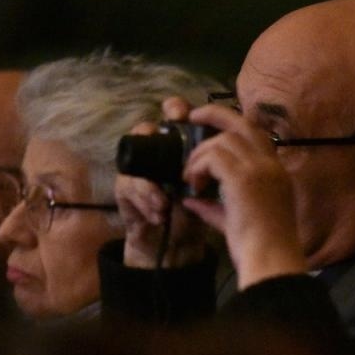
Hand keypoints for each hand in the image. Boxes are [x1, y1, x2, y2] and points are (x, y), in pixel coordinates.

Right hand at [114, 101, 207, 267]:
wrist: (177, 245)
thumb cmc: (196, 213)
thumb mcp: (212, 190)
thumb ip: (218, 171)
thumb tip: (228, 151)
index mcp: (179, 146)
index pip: (175, 116)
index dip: (177, 109)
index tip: (189, 117)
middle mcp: (155, 152)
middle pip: (146, 128)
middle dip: (151, 131)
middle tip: (161, 141)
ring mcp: (138, 169)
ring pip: (136, 157)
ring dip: (152, 183)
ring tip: (165, 202)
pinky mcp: (125, 189)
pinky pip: (129, 185)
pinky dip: (145, 200)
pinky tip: (159, 214)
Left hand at [181, 103, 305, 286]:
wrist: (271, 262)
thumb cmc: (259, 249)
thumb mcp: (236, 221)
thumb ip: (215, 207)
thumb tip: (191, 200)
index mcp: (277, 175)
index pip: (257, 136)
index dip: (233, 126)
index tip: (211, 128)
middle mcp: (272, 166)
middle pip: (243, 124)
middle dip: (215, 114)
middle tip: (192, 117)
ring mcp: (260, 170)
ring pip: (223, 139)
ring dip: (201, 154)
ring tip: (190, 176)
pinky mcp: (244, 179)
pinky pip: (213, 156)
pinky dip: (198, 166)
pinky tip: (193, 184)